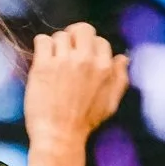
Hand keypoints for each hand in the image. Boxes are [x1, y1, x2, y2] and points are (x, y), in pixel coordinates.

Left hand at [24, 23, 128, 154]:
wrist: (59, 136)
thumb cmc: (84, 123)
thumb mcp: (111, 103)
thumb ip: (120, 78)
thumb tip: (123, 58)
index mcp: (105, 68)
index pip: (100, 41)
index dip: (90, 47)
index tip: (82, 57)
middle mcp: (86, 61)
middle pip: (82, 29)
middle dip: (74, 36)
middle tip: (66, 49)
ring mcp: (64, 61)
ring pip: (60, 35)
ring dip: (57, 45)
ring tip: (53, 61)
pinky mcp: (44, 65)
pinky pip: (43, 40)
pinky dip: (42, 46)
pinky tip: (43, 59)